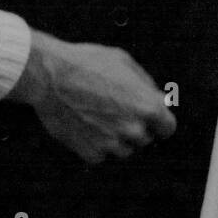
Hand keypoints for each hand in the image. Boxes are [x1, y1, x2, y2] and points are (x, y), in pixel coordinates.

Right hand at [13, 32, 175, 163]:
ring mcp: (112, 144)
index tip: (150, 120)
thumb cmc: (87, 63)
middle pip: (144, 139)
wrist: (50, 76)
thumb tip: (159, 100)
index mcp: (147, 107)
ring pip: (123, 150)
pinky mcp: (91, 153)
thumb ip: (146, 85)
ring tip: (97, 116)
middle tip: (114, 111)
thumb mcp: (124, 62)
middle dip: (134, 128)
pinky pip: (100, 155)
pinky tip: (83, 124)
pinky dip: (94, 144)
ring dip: (116, 139)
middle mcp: (134, 129)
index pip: (167, 128)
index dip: (159, 123)